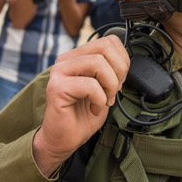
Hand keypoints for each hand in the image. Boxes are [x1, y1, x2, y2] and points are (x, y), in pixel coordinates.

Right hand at [33, 35, 128, 175]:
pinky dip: (99, 99)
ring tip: (105, 100)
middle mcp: (66, 60)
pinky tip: (94, 108)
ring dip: (110, 85)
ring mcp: (59, 72)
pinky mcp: (57, 88)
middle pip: (105, 47)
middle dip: (119, 71)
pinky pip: (90, 85)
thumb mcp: (104, 88)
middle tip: (114, 91)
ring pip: (98, 62)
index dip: (123, 60)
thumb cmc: (83, 116)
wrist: (63, 140)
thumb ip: (110, 70)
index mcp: (77, 56)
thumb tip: (125, 61)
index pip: (109, 41)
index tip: (119, 81)